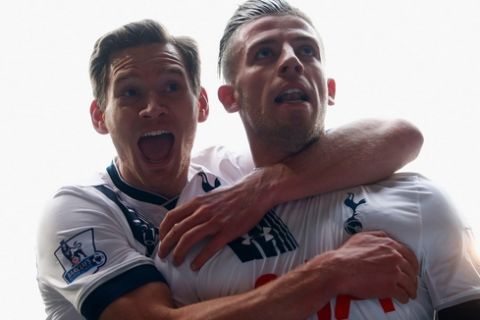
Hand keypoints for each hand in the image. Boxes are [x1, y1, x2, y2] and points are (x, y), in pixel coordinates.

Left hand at [158, 167, 281, 269]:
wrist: (254, 192)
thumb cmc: (232, 195)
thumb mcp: (209, 196)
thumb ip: (196, 206)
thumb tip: (182, 218)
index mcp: (197, 202)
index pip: (172, 216)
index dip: (163, 231)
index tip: (161, 240)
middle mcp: (203, 211)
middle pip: (177, 230)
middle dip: (166, 245)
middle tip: (162, 256)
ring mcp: (215, 221)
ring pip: (189, 238)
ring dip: (179, 253)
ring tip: (176, 262)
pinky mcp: (228, 231)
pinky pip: (210, 247)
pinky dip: (199, 259)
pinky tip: (195, 266)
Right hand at [309, 231, 418, 303]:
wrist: (340, 269)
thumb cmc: (348, 254)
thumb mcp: (363, 237)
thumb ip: (377, 235)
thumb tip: (385, 237)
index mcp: (389, 245)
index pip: (409, 254)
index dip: (412, 263)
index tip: (412, 269)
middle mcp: (394, 257)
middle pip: (411, 269)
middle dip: (413, 277)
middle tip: (412, 282)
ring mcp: (393, 272)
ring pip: (409, 282)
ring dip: (411, 289)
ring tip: (410, 293)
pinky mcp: (389, 286)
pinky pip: (402, 293)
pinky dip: (404, 297)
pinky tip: (403, 299)